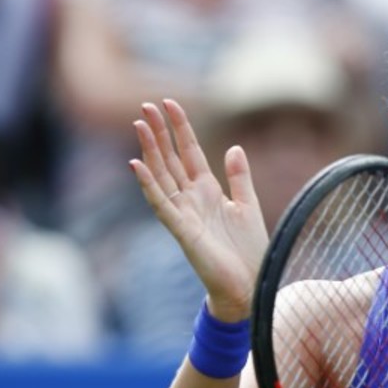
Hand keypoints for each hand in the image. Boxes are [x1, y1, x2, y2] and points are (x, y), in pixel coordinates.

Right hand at [130, 99, 268, 321]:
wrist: (250, 284)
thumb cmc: (249, 250)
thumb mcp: (248, 206)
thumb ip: (239, 178)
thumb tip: (233, 147)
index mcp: (208, 190)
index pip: (189, 152)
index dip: (180, 128)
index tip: (170, 103)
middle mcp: (191, 198)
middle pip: (170, 159)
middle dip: (159, 132)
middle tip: (146, 105)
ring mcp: (183, 213)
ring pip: (161, 175)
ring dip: (150, 150)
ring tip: (139, 124)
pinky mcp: (181, 230)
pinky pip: (160, 203)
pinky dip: (148, 184)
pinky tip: (136, 164)